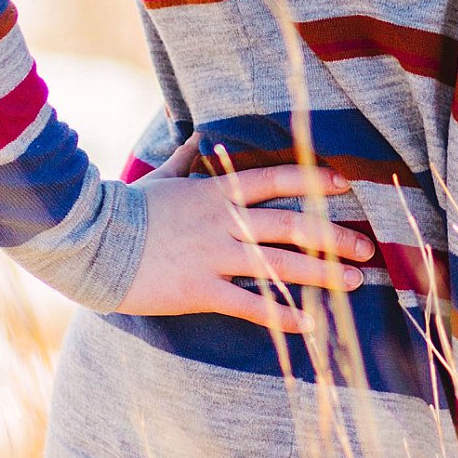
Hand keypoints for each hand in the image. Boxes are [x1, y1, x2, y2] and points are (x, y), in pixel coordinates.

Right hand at [113, 135, 377, 336]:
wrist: (91, 241)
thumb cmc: (126, 208)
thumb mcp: (158, 176)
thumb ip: (184, 157)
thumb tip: (194, 133)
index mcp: (216, 192)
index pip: (275, 179)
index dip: (313, 180)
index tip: (346, 186)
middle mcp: (223, 222)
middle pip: (292, 226)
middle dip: (334, 237)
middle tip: (366, 249)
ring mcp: (214, 256)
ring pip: (280, 265)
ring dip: (322, 275)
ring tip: (354, 284)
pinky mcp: (200, 290)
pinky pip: (250, 305)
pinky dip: (282, 315)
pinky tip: (309, 324)